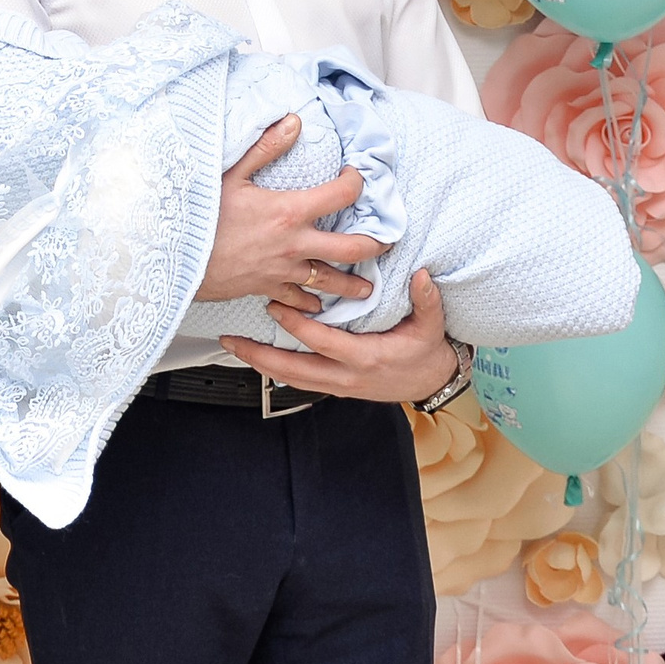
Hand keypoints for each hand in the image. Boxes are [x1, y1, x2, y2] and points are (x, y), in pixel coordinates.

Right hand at [193, 117, 382, 310]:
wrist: (176, 259)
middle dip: (376, 243)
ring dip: (354, 283)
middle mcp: (295, 244)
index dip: (357, 181)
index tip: (355, 175)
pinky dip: (313, 301)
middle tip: (385, 239)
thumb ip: (266, 147)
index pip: (342, 194)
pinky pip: (301, 300)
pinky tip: (318, 301)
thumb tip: (294, 121)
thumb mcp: (231, 174)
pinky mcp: (269, 288)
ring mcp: (285, 270)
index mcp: (290, 211)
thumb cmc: (200, 216)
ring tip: (367, 285)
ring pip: (333, 281)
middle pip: (353, 248)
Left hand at [221, 269, 461, 403]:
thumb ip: (426, 300)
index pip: (322, 343)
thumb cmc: (427, 350)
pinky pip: (300, 381)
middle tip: (232, 340)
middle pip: (295, 370)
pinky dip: (276, 370)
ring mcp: (339, 385)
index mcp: (366, 358)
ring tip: (236, 348)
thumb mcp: (432, 325)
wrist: (432, 382)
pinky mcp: (336, 387)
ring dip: (262, 364)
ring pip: (292, 379)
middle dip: (260, 355)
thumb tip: (422, 275)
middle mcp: (347, 376)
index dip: (296, 326)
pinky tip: (258, 358)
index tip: (274, 307)